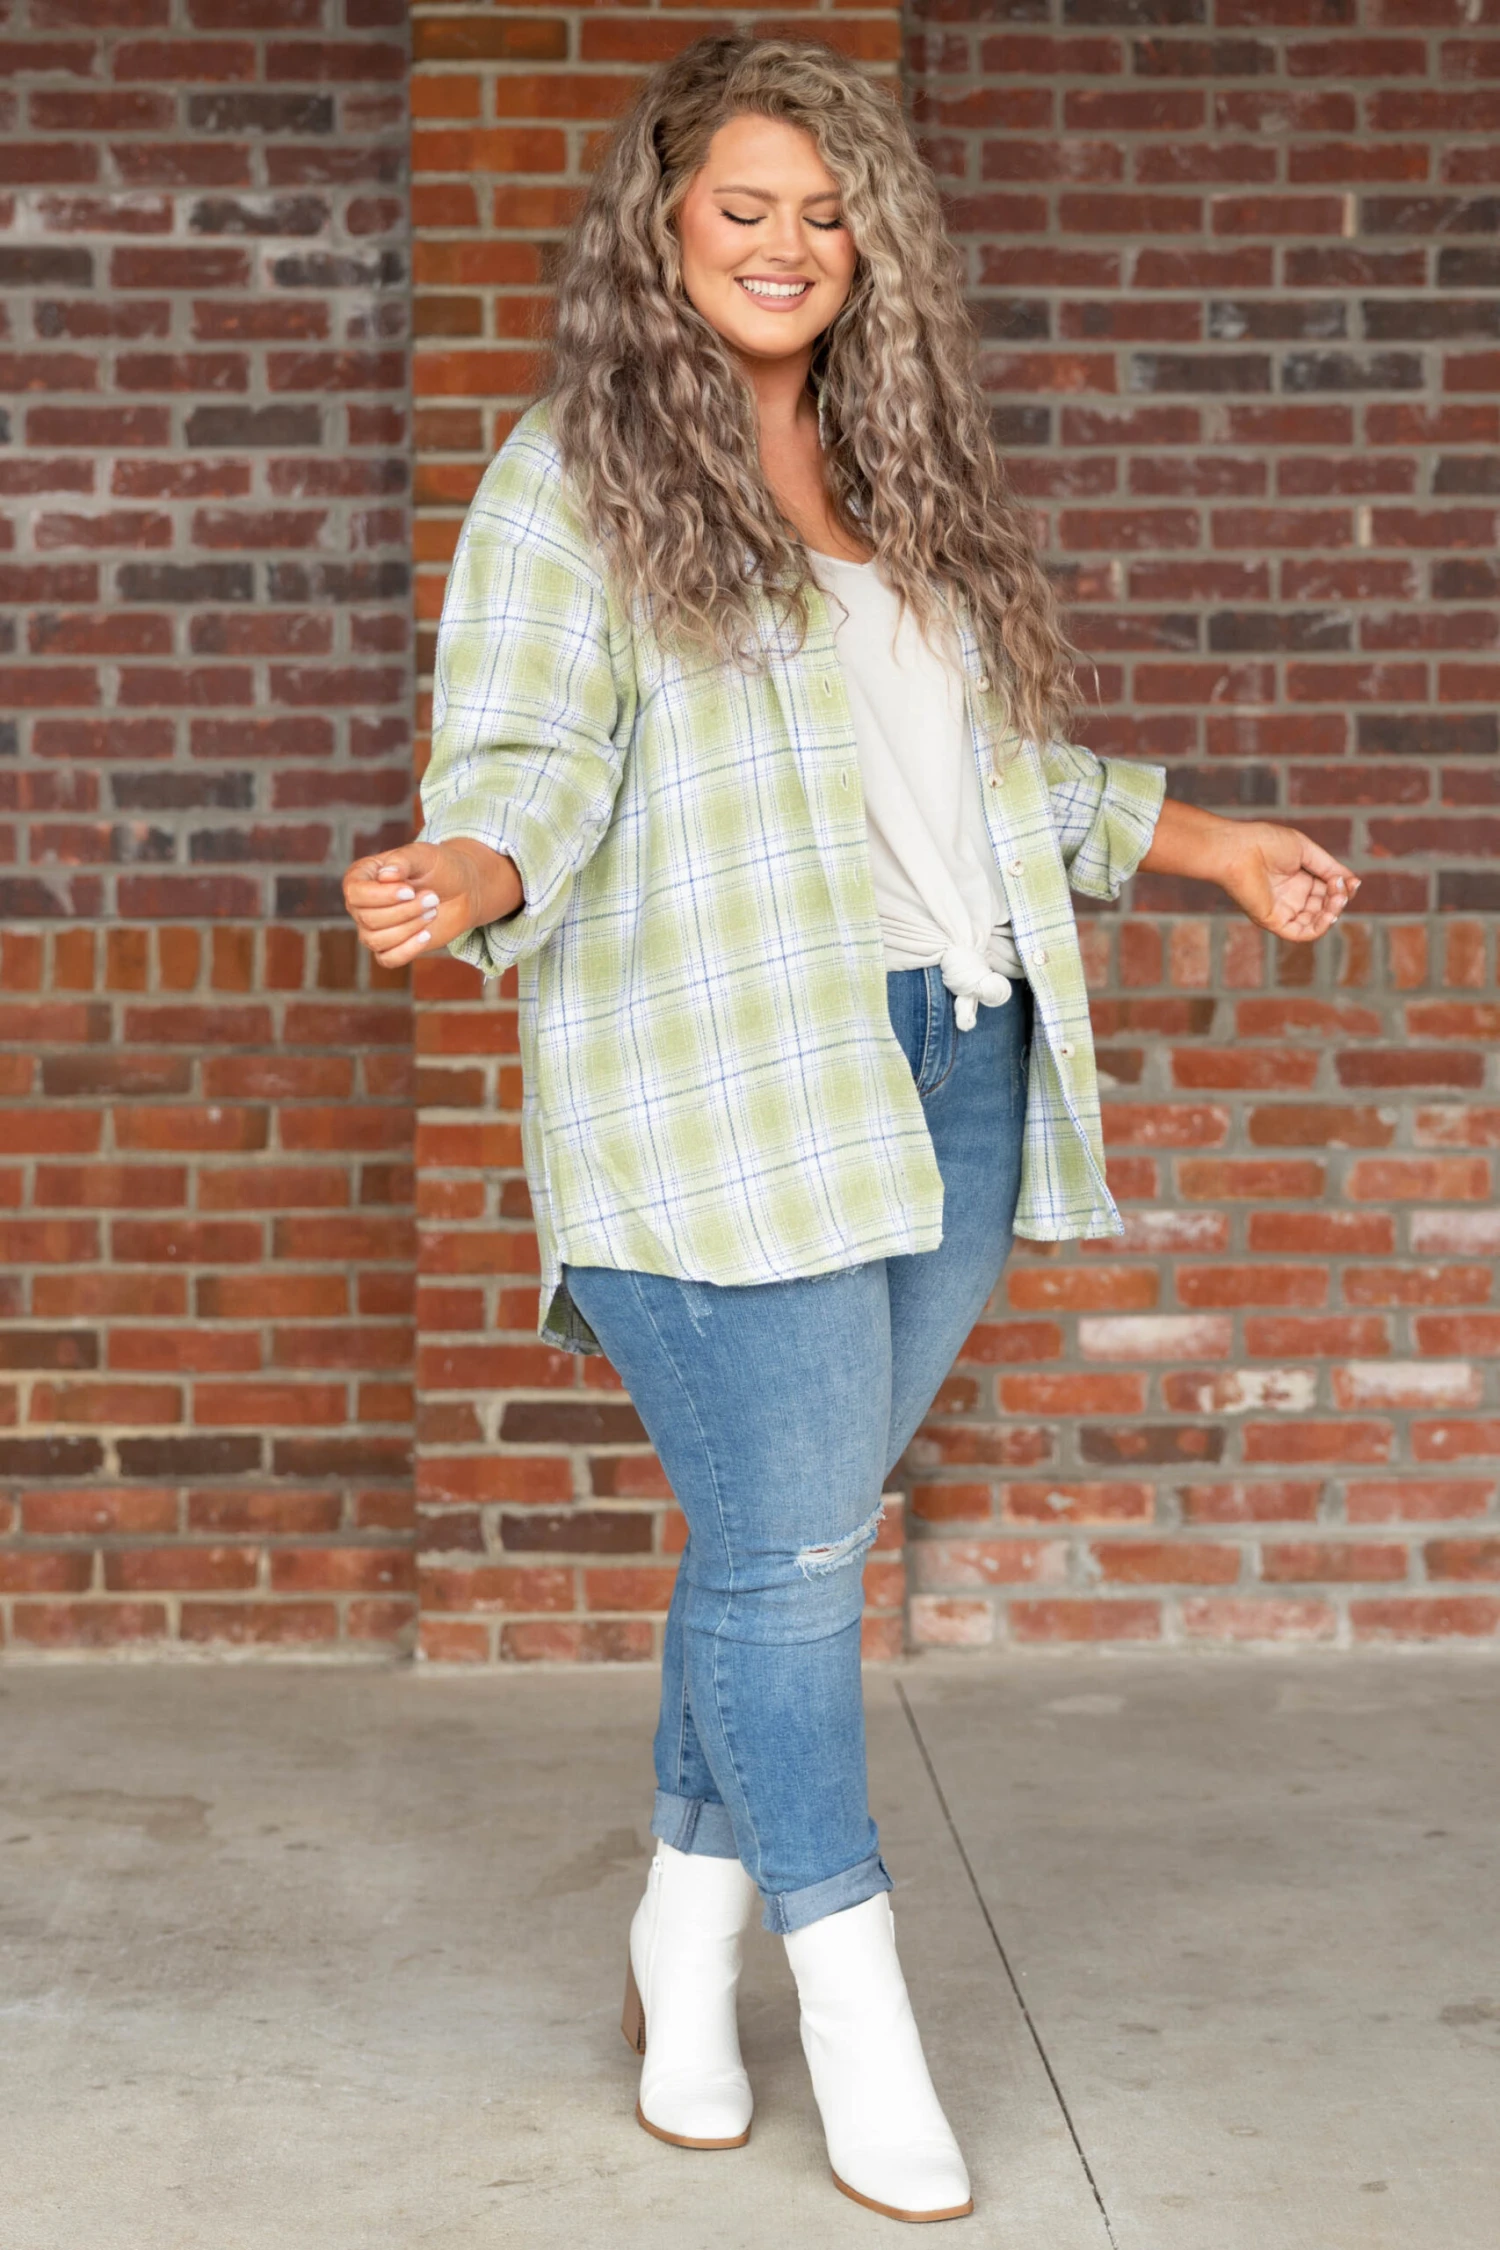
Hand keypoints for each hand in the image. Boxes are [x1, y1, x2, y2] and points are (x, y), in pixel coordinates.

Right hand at [341, 838, 520, 968]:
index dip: (382, 896)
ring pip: (376, 940)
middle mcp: (361, 904)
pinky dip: (408, 949)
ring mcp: (373, 927)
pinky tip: (426, 934)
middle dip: (405, 911)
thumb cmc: (438, 867)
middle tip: (432, 898)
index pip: (355, 893)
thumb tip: (385, 876)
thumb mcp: (422, 855)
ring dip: (410, 927)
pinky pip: (387, 959)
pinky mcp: (390, 947)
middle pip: (368, 919)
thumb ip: (402, 861)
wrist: (461, 889)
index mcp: (361, 876)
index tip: (410, 890)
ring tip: (432, 911)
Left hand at [1216, 820, 1360, 941]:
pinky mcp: (1273, 921)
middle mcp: (1291, 896)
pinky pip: (1300, 933)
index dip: (1342, 889)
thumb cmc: (1266, 843)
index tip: (1351, 881)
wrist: (1239, 849)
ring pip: (1316, 921)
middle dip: (1338, 899)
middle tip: (1341, 888)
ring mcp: (1282, 909)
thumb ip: (1329, 867)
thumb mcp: (1306, 851)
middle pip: (1325, 906)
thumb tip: (1353, 882)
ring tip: (1338, 898)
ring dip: (1332, 913)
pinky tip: (1330, 915)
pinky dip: (1319, 928)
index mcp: (1298, 878)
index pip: (1328, 890)